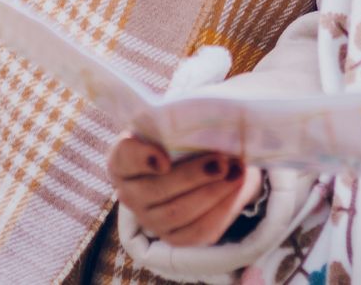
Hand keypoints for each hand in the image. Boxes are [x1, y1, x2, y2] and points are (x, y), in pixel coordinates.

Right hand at [107, 134, 262, 247]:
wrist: (195, 165)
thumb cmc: (181, 138)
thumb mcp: (177, 125)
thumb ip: (185, 124)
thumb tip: (215, 123)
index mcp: (123, 160)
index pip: (125, 156)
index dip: (143, 158)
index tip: (165, 159)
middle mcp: (129, 194)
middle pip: (156, 190)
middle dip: (193, 176)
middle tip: (222, 162)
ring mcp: (149, 219)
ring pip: (178, 213)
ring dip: (212, 192)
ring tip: (237, 173)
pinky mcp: (173, 237)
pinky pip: (197, 231)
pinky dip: (220, 210)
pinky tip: (235, 190)